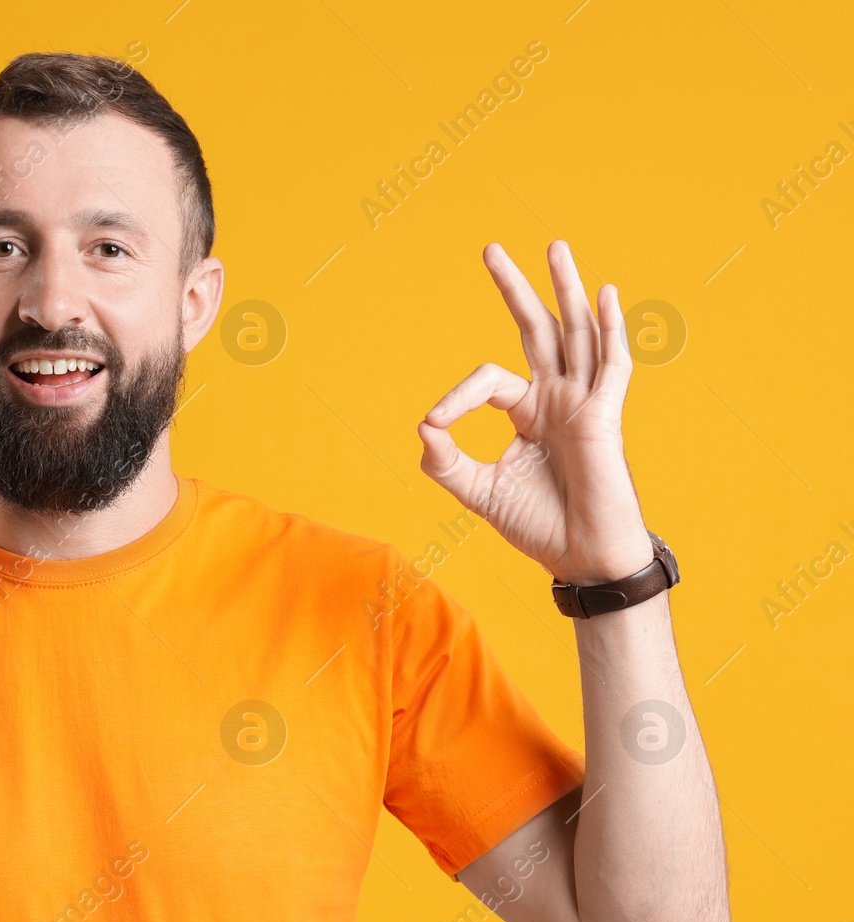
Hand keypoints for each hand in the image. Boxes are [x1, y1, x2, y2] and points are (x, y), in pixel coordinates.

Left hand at [416, 240, 652, 585]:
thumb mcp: (478, 491)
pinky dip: (611, 328)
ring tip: (554, 245)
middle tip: (489, 249)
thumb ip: (446, 461)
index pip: (487, 379)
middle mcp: (557, 398)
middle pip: (536, 329)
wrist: (581, 558)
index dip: (456, 396)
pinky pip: (612, 365)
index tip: (437, 424)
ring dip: (566, 288)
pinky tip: (604, 293)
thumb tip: (425, 424)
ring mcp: (584, 403)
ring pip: (576, 333)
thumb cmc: (538, 525)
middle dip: (514, 289)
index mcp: (527, 411)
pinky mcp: (606, 417)